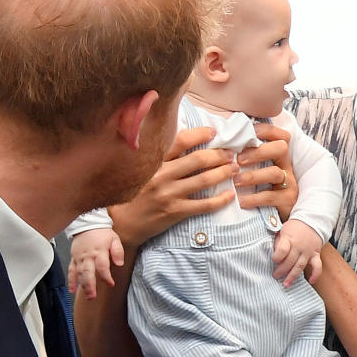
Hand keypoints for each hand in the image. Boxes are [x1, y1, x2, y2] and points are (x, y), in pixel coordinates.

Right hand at [68, 228, 123, 298]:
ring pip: (79, 273)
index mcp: (99, 252)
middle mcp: (88, 256)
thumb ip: (118, 251)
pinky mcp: (74, 259)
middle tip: (93, 296)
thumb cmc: (101, 233)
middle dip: (90, 285)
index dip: (106, 276)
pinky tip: (72, 290)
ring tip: (87, 295)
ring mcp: (80, 258)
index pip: (102, 266)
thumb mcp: (114, 239)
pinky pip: (71, 271)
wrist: (88, 224)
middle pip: (88, 272)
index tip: (110, 283)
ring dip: (82, 285)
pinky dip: (71, 281)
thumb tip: (120, 263)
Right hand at [109, 127, 237, 246]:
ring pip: (204, 180)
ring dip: (223, 173)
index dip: (200, 134)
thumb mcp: (140, 170)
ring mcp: (169, 195)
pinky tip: (230, 195)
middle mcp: (161, 175)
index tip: (213, 132)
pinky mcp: (175, 212)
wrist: (121, 224)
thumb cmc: (132, 194)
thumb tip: (184, 141)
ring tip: (234, 169)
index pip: (180, 141)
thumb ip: (159, 157)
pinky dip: (220, 200)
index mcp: (153, 162)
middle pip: (198, 160)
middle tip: (230, 154)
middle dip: (219, 155)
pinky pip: (204, 205)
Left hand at [236, 122, 297, 219]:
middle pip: (281, 148)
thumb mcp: (256, 170)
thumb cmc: (259, 188)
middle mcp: (285, 166)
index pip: (279, 135)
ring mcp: (288, 183)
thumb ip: (245, 157)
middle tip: (239, 160)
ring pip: (275, 172)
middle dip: (259, 151)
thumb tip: (222, 143)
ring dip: (253, 175)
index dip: (265, 130)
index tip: (247, 131)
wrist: (274, 216)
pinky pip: (270, 197)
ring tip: (235, 181)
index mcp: (278, 155)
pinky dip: (253, 198)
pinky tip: (240, 200)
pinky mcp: (286, 201)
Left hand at [272, 220, 322, 286]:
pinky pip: (317, 266)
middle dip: (282, 270)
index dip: (277, 257)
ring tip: (286, 284)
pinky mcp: (316, 255)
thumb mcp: (282, 231)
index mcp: (289, 238)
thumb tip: (275, 256)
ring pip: (300, 266)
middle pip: (290, 261)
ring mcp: (308, 251)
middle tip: (276, 276)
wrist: (311, 221)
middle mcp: (299, 246)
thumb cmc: (294, 228)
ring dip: (293, 276)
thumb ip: (278, 243)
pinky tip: (311, 281)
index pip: (282, 250)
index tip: (273, 260)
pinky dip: (315, 274)